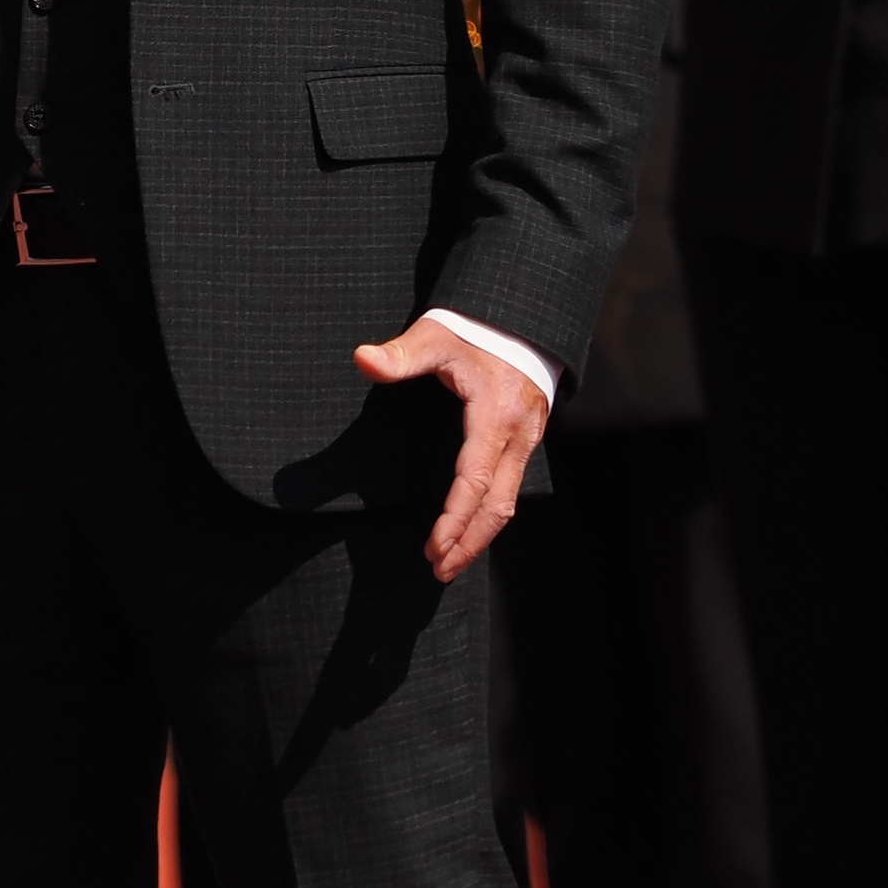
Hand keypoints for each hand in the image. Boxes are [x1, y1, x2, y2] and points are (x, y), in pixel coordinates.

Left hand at [353, 317, 549, 580]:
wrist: (522, 318)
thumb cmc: (475, 328)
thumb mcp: (436, 336)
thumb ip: (400, 354)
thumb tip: (361, 359)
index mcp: (496, 414)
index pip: (474, 480)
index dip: (455, 518)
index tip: (434, 546)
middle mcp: (518, 435)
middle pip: (497, 506)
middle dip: (468, 542)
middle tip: (438, 569)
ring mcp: (527, 440)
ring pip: (508, 503)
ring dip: (479, 536)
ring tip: (449, 561)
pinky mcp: (525, 442)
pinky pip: (510, 488)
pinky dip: (489, 515)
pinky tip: (469, 529)